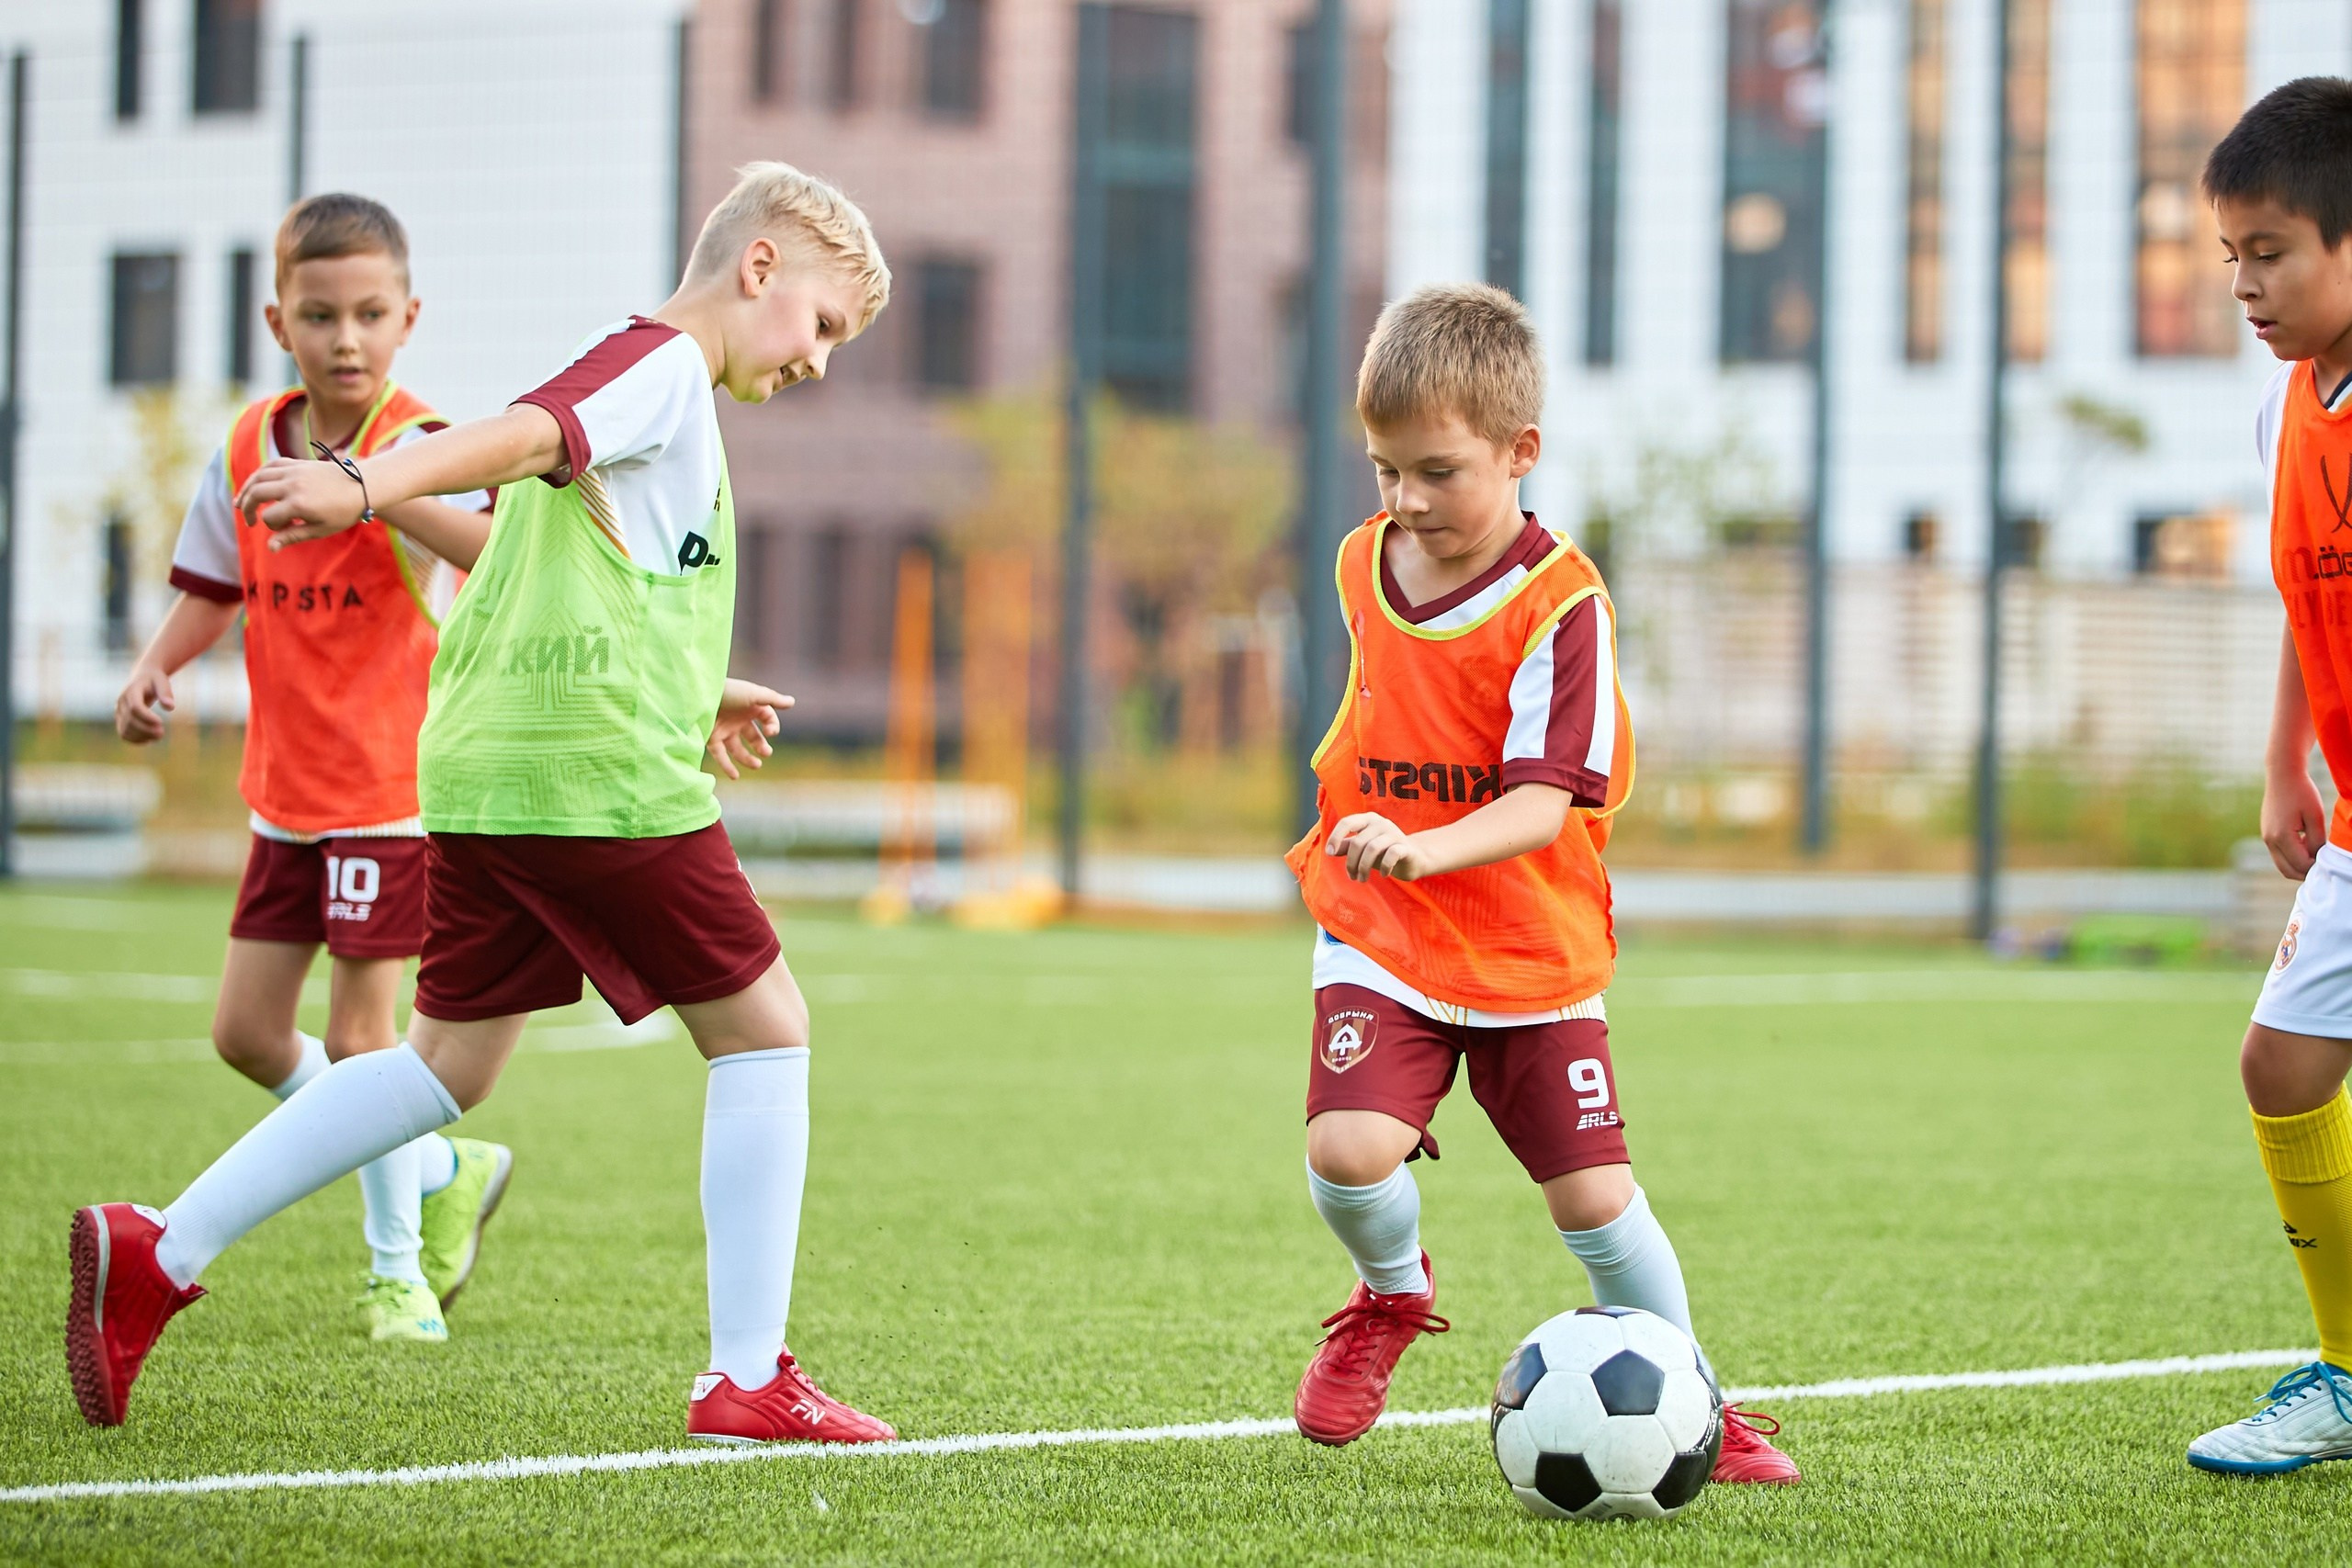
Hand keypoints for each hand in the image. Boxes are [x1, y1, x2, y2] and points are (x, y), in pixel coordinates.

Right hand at [115, 663, 173, 743]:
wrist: (142, 677)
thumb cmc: (154, 680)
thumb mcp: (162, 681)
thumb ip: (165, 692)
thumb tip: (170, 707)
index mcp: (131, 690)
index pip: (135, 707)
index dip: (147, 717)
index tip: (160, 723)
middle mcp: (121, 701)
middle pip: (130, 720)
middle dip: (146, 729)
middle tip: (162, 733)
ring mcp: (118, 711)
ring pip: (125, 729)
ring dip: (141, 736)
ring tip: (158, 736)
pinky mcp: (120, 719)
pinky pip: (124, 734)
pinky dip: (135, 740)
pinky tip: (149, 740)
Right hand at [235, 457, 369, 549]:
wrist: (362, 486)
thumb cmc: (343, 512)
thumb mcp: (320, 529)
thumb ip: (292, 536)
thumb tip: (269, 548)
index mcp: (299, 504)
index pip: (270, 518)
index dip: (272, 527)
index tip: (282, 530)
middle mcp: (293, 485)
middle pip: (257, 494)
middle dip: (248, 508)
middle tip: (248, 521)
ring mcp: (294, 471)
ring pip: (259, 477)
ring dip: (247, 490)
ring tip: (240, 504)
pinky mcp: (297, 463)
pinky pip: (270, 465)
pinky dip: (259, 474)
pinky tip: (254, 485)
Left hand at [707, 679, 793, 778]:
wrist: (700, 694)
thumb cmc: (730, 691)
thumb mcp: (754, 694)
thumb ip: (773, 700)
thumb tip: (792, 702)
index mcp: (750, 707)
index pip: (767, 720)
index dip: (772, 727)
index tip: (770, 732)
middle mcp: (738, 720)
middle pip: (754, 737)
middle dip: (762, 746)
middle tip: (767, 753)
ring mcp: (724, 729)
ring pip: (738, 749)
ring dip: (748, 759)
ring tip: (757, 765)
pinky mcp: (711, 738)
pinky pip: (720, 755)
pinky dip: (727, 766)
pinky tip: (735, 776)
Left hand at [1326, 812, 1432, 881]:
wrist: (1413, 858)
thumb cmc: (1382, 852)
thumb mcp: (1362, 849)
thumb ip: (1346, 847)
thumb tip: (1329, 850)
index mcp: (1368, 820)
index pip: (1346, 822)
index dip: (1335, 837)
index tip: (1329, 853)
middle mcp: (1381, 823)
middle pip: (1358, 842)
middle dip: (1351, 863)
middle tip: (1353, 877)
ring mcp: (1394, 833)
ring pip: (1372, 849)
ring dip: (1363, 868)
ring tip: (1362, 879)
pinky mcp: (1405, 847)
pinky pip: (1391, 855)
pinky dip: (1384, 867)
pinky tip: (1383, 875)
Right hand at [2262, 762, 2329, 880]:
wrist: (2282, 775)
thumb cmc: (2302, 793)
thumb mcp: (2316, 817)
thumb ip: (2317, 841)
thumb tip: (2317, 859)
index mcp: (2281, 837)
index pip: (2301, 865)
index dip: (2317, 867)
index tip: (2330, 861)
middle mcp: (2269, 840)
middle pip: (2288, 871)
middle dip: (2306, 873)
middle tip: (2323, 866)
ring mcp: (2266, 837)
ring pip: (2282, 865)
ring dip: (2298, 866)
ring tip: (2316, 856)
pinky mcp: (2267, 833)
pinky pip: (2279, 855)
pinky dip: (2292, 857)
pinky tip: (2306, 847)